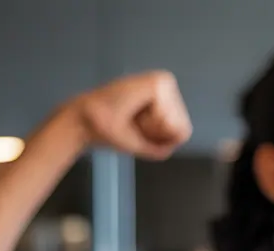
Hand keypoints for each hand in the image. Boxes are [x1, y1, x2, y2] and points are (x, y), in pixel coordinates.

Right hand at [70, 72, 191, 159]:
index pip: (183, 132)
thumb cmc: (115, 131)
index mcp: (167, 99)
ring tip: (135, 117)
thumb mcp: (151, 144)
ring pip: (175, 123)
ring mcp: (164, 82)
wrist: (90, 122)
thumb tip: (183, 132)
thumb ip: (172, 141)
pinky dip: (152, 123)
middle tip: (136, 123)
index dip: (161, 140)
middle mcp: (167, 86)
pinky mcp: (157, 82)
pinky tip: (136, 112)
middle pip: (182, 128)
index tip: (140, 130)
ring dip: (153, 128)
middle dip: (158, 134)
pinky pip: (167, 118)